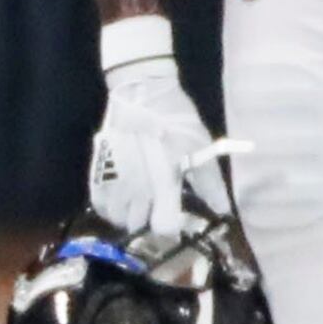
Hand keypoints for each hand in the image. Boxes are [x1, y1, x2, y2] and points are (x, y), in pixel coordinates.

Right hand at [87, 20, 226, 235]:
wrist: (142, 93)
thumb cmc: (176, 121)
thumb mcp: (200, 150)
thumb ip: (211, 185)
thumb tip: (224, 211)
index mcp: (163, 185)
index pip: (163, 227)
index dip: (171, 230)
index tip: (176, 221)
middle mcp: (135, 189)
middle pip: (137, 226)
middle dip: (148, 222)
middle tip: (158, 210)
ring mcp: (114, 181)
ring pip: (117, 218)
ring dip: (129, 216)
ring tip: (140, 205)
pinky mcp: (98, 171)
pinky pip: (100, 205)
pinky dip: (110, 208)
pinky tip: (123, 198)